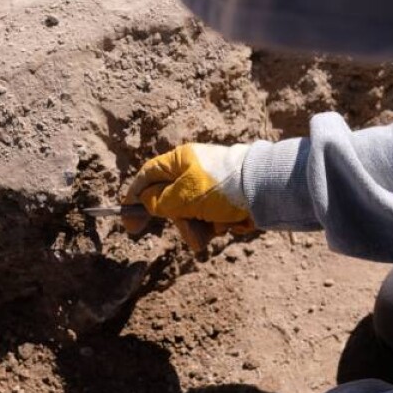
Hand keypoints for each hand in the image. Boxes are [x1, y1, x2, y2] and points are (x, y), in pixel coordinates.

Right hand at [123, 143, 254, 250]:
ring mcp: (211, 187)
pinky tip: (230, 223)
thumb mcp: (182, 196)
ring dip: (200, 227)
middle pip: (170, 202)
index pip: (148, 176)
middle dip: (180, 221)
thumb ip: (159, 202)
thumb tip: (147, 203)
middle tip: (188, 232)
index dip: (135, 196)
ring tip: (215, 229)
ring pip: (191, 215)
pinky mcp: (226, 202)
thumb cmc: (222, 188)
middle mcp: (194, 172)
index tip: (127, 220)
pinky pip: (210, 220)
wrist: (265, 190)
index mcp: (180, 160)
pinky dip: (217, 226)